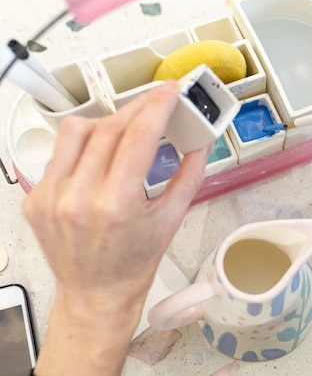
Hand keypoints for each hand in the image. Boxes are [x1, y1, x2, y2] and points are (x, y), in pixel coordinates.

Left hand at [23, 82, 208, 375]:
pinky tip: (101, 159)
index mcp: (116, 205)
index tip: (169, 91)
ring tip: (125, 131)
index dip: (157, 106)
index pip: (137, 136)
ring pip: (76, 131)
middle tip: (156, 103)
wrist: (96, 293)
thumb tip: (201, 143)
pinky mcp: (36, 197)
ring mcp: (51, 197)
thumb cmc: (133, 264)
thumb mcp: (171, 220)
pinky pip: (59, 153)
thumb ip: (189, 176)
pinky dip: (84, 146)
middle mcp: (77, 198)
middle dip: (137, 107)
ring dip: (106, 122)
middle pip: (109, 127)